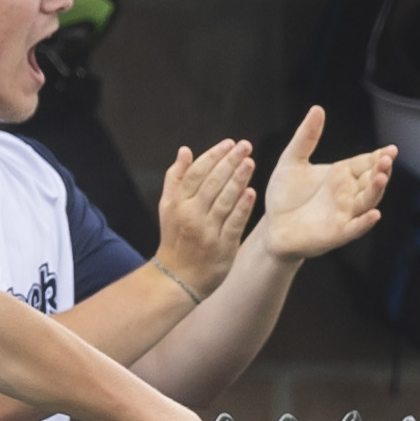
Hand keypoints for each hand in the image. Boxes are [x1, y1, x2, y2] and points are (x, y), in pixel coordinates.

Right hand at [152, 138, 254, 296]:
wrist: (177, 278)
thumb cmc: (176, 238)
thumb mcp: (168, 208)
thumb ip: (176, 178)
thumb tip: (185, 150)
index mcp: (176, 204)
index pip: (195, 174)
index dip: (213, 156)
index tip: (229, 143)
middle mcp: (190, 215)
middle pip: (211, 183)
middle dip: (229, 162)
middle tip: (245, 146)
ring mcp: (206, 231)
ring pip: (223, 200)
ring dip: (237, 180)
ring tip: (250, 162)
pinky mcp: (221, 246)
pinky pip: (233, 223)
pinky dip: (242, 208)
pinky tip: (251, 192)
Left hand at [252, 105, 397, 263]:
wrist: (270, 228)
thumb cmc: (284, 196)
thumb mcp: (291, 162)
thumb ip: (306, 138)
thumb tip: (317, 108)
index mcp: (342, 175)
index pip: (366, 163)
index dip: (379, 156)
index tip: (389, 149)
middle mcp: (349, 193)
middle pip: (372, 180)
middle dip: (381, 170)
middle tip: (386, 159)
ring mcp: (345, 213)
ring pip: (368, 201)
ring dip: (377, 190)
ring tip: (381, 177)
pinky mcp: (336, 233)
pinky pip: (355, 228)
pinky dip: (364, 222)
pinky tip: (373, 215)